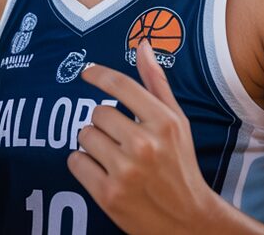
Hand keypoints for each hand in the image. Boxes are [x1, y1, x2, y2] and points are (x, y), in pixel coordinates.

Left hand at [70, 41, 218, 232]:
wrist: (188, 220)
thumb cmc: (180, 165)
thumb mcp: (177, 123)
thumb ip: (157, 84)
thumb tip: (143, 45)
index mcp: (164, 122)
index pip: (121, 86)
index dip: (98, 75)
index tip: (86, 72)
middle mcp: (145, 143)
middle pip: (98, 114)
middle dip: (104, 126)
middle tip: (120, 142)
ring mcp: (126, 170)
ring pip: (84, 137)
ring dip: (92, 145)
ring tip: (113, 158)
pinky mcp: (108, 194)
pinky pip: (75, 161)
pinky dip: (83, 165)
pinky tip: (103, 173)